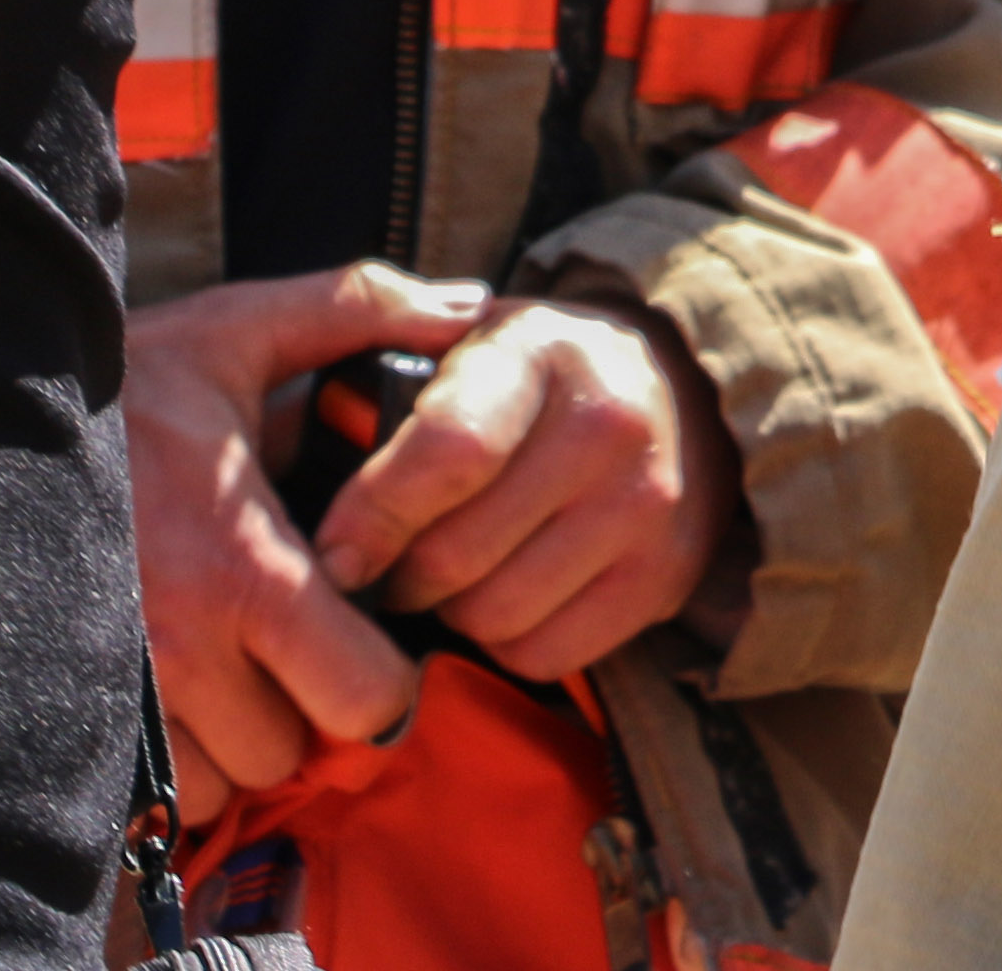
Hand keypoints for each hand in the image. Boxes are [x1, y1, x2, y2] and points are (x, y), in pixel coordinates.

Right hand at [124, 265, 485, 826]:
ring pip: (214, 787)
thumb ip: (357, 310)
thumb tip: (466, 305)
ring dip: (228, 748)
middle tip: (286, 656)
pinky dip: (162, 769)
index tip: (362, 636)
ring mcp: (118, 698)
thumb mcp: (238, 330)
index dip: (380, 678)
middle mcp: (183, 649)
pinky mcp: (59, 719)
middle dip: (301, 715)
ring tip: (221, 672)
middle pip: (289, 754)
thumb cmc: (119, 385)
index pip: (364, 695)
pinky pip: (138, 800)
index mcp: (246, 567)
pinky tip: (167, 699)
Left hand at [315, 295, 745, 683]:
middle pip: (454, 556)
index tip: (335, 554)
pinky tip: (514, 590)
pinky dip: (509, 639)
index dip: (372, 517)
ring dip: (454, 608)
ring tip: (461, 570)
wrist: (678, 393)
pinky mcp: (665, 575)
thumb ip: (385, 388)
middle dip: (401, 572)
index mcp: (541, 352)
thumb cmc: (534, 382)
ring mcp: (647, 503)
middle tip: (399, 559)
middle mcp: (610, 424)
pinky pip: (543, 654)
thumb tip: (323, 468)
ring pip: (491, 615)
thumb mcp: (464, 347)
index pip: (447, 453)